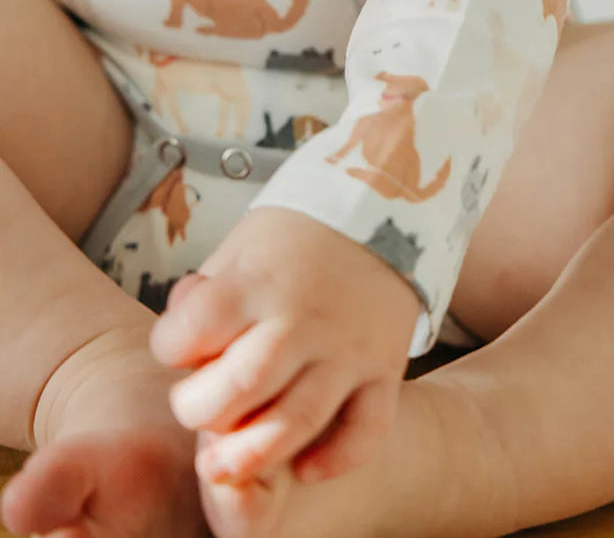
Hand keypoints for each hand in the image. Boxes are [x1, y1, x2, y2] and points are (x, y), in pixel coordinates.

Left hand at [148, 205, 423, 486]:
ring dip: (252, 453)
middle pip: (239, 387)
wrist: (382, 207)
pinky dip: (335, 458)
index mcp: (257, 283)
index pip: (189, 333)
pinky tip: (305, 466)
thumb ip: (205, 298)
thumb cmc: (297, 237)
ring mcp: (347, 349)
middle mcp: (302, 319)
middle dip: (202, 411)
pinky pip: (365, 430)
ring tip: (228, 460)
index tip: (178, 345)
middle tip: (201, 405)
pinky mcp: (384, 370)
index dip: (170, 347)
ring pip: (296, 422)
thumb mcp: (240, 246)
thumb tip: (181, 342)